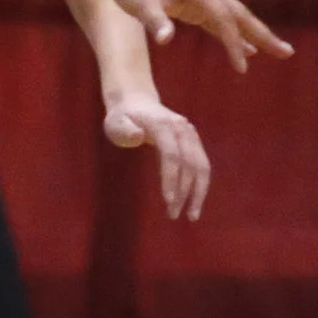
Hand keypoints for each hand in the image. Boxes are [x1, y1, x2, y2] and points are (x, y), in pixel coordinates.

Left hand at [99, 0, 292, 72]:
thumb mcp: (140, 5)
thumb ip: (155, 21)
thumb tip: (165, 40)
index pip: (225, 22)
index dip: (234, 46)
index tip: (242, 68)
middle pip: (242, 17)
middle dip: (264, 36)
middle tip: (287, 54)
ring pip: (235, 19)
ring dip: (255, 36)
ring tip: (276, 52)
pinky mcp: (193, 2)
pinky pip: (220, 21)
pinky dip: (233, 35)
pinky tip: (244, 49)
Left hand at [102, 94, 211, 221]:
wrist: (136, 102)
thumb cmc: (121, 117)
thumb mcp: (115, 122)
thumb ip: (125, 130)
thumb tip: (137, 136)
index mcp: (164, 125)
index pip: (171, 155)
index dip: (171, 178)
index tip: (168, 201)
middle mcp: (183, 129)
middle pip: (192, 163)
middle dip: (186, 192)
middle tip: (175, 215)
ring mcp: (191, 134)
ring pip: (202, 166)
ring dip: (198, 192)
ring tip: (190, 215)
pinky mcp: (193, 141)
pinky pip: (201, 165)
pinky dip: (199, 184)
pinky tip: (193, 201)